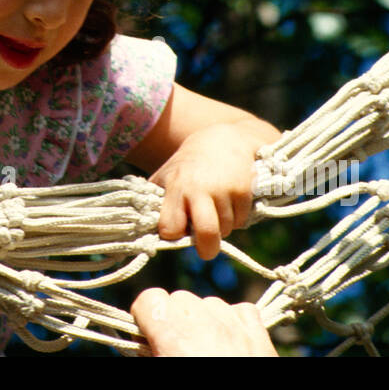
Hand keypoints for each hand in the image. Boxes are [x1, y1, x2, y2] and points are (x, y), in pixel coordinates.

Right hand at [131, 288, 277, 356]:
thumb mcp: (162, 371)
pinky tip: (230, 345)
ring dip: (203, 319)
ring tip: (206, 349)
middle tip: (177, 348)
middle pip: (178, 299)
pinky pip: (238, 311)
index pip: (149, 299)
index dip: (144, 316)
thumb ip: (149, 355)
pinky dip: (232, 322)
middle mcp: (203, 321)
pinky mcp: (257, 330)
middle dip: (174, 319)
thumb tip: (144, 347)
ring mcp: (233, 323)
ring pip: (208, 303)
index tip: (148, 335)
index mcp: (173, 335)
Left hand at [149, 122, 261, 259]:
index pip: (170, 226)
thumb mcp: (166, 176)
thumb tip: (145, 229)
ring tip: (215, 209)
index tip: (175, 230)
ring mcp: (225, 190)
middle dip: (207, 250)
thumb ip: (156, 201)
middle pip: (207, 234)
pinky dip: (235, 219)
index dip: (172, 234)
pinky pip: (241, 222)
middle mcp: (201, 189)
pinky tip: (228, 202)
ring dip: (221, 228)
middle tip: (206, 249)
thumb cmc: (188, 164)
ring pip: (226, 230)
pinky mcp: (244, 191)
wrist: (224, 140)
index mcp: (177, 186)